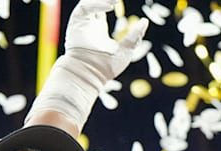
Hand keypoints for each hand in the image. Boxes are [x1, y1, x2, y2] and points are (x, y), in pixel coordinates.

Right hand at [25, 0, 147, 128]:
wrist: (91, 74)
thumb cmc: (108, 67)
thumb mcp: (127, 50)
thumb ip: (135, 35)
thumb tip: (145, 21)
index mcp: (100, 29)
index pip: (104, 7)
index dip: (111, 1)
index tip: (119, 0)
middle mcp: (89, 23)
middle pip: (96, 2)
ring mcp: (82, 22)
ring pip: (89, 2)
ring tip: (115, 0)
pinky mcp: (76, 22)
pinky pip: (84, 8)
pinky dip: (97, 4)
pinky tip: (110, 5)